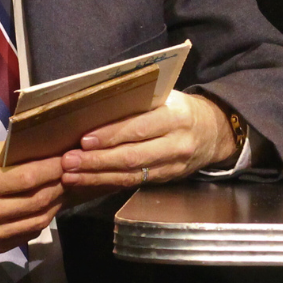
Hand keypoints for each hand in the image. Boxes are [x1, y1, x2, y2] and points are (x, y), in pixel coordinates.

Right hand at [0, 142, 64, 255]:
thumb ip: (2, 151)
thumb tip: (36, 144)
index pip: (28, 177)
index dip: (53, 167)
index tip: (69, 156)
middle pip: (38, 201)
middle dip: (60, 184)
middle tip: (72, 171)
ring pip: (37, 221)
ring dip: (55, 204)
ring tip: (62, 187)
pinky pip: (25, 236)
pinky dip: (40, 220)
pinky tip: (44, 206)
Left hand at [60, 90, 233, 189]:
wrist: (213, 132)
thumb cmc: (180, 109)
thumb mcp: (167, 98)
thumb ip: (140, 104)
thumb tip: (97, 107)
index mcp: (176, 117)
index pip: (140, 128)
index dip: (112, 135)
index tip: (84, 140)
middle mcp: (176, 144)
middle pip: (132, 156)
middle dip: (97, 161)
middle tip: (68, 162)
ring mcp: (172, 165)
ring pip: (131, 174)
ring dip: (97, 176)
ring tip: (70, 176)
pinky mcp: (165, 179)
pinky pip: (134, 183)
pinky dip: (108, 183)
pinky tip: (87, 182)